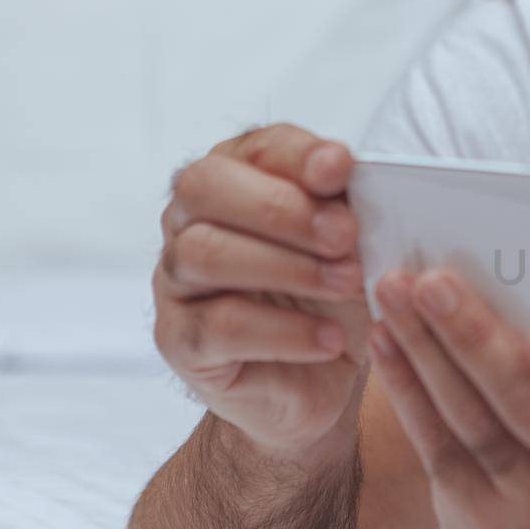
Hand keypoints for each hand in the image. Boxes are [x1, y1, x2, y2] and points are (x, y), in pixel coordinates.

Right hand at [153, 124, 369, 455]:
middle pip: (203, 187)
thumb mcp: (354, 248)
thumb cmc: (334, 297)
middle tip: (346, 237)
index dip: (297, 154)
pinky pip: (219, 326)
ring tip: (348, 284)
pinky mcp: (180, 340)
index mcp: (237, 181)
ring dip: (288, 266)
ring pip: (204, 253)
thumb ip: (347, 207)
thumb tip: (350, 175)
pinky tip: (330, 338)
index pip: (253, 147)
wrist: (321, 380)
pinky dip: (285, 331)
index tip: (342, 169)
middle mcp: (189, 222)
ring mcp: (175, 281)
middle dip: (282, 208)